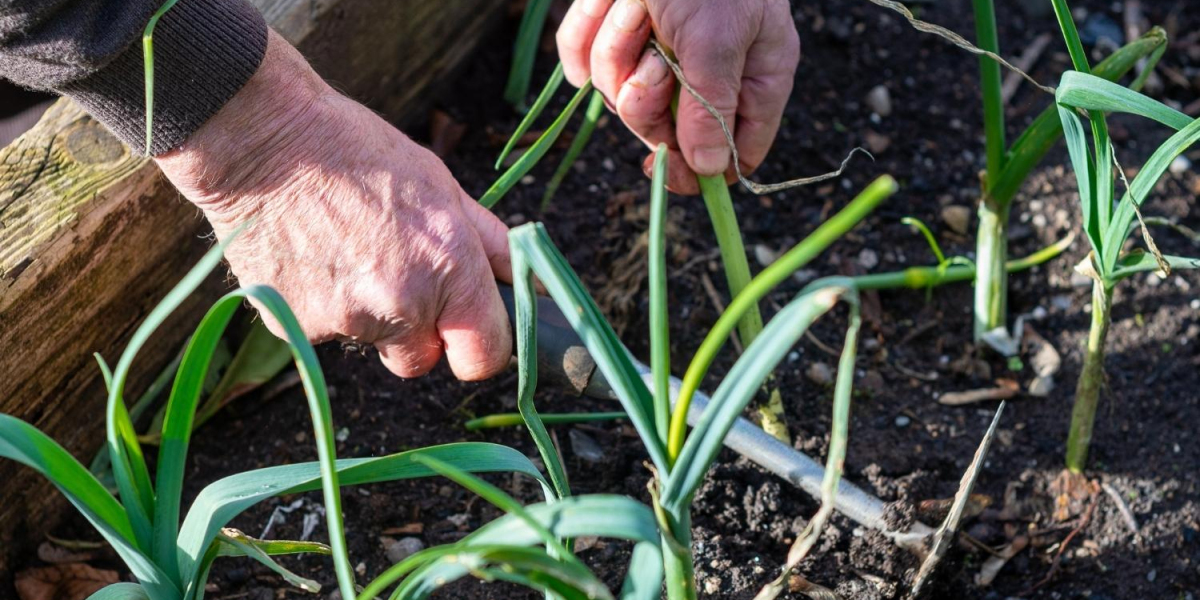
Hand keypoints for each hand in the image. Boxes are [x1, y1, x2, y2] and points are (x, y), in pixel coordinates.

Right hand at [156, 31, 511, 380]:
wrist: (262, 139)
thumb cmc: (357, 152)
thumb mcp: (441, 185)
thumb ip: (491, 244)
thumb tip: (532, 282)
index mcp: (450, 268)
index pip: (485, 357)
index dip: (479, 347)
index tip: (469, 331)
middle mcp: (402, 304)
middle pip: (423, 361)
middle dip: (419, 335)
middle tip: (398, 278)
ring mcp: (345, 321)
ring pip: (371, 344)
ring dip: (369, 314)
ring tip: (347, 250)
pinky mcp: (295, 326)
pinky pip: (323, 333)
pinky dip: (323, 305)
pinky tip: (312, 255)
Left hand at [557, 0, 799, 193]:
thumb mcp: (715, 39)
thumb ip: (711, 107)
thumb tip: (711, 171)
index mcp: (754, 73)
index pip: (735, 151)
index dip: (700, 168)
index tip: (665, 170)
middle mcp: (707, 68)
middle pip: (666, 129)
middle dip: (646, 98)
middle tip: (653, 65)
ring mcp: (656, 50)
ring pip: (618, 91)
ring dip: (617, 50)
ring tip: (634, 7)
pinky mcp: (612, 30)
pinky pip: (582, 59)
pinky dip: (584, 33)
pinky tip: (605, 4)